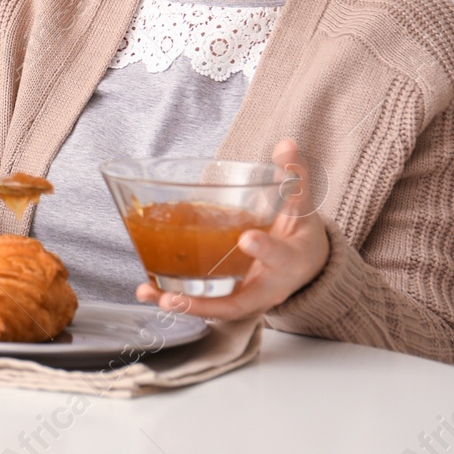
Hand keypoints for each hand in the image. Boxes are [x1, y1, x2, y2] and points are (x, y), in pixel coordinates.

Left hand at [136, 139, 329, 320]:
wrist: (306, 265)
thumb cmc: (299, 234)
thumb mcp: (302, 207)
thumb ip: (294, 176)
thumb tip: (287, 145)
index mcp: (291, 260)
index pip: (282, 256)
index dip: (266, 249)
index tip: (247, 239)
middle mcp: (267, 287)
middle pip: (239, 302)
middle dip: (206, 302)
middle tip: (176, 296)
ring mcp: (245, 296)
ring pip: (214, 307)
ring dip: (180, 303)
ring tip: (150, 293)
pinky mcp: (227, 297)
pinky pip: (202, 301)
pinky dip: (175, 297)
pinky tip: (146, 290)